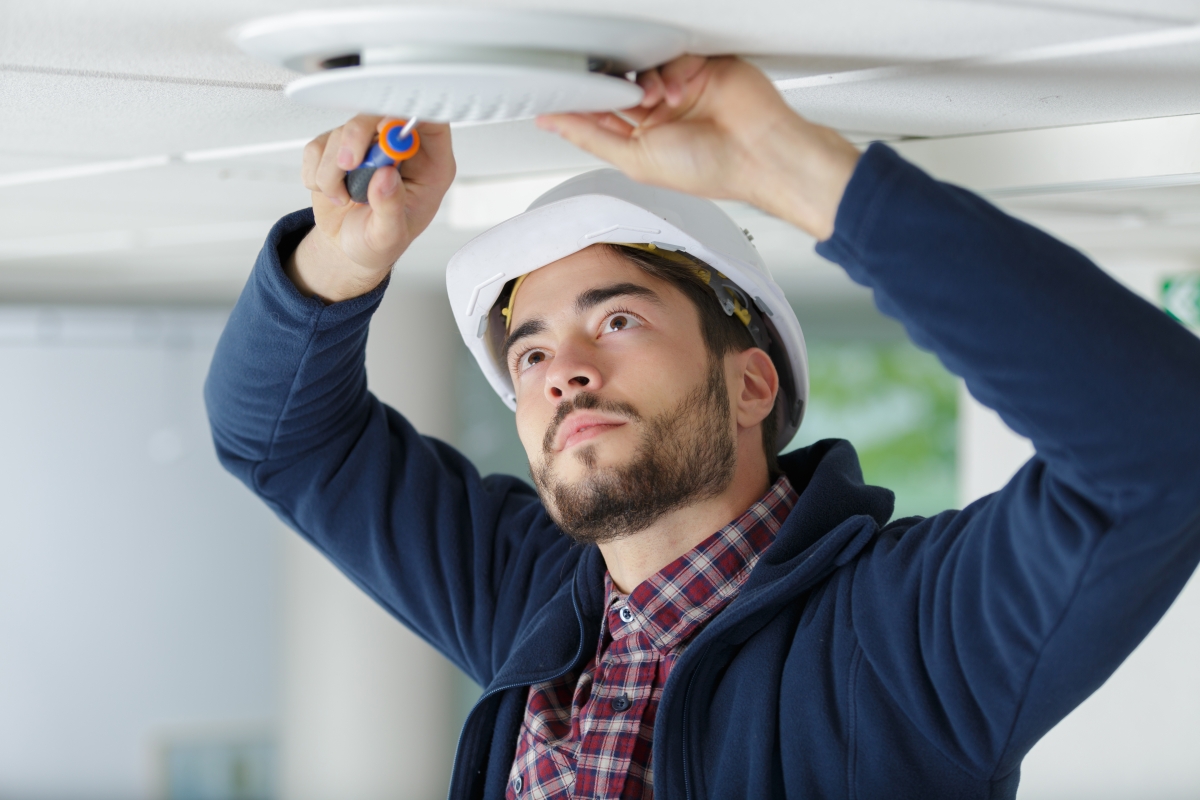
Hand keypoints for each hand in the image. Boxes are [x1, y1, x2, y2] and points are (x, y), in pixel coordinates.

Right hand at [287, 115, 455, 301]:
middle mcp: (400, 149)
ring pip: (342, 131)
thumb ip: (391, 208)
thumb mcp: (390, 236)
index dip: (411, 115)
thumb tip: (386, 176)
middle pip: (379, 114)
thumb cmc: (379, 241)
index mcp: (429, 165)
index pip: (432, 121)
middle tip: (349, 165)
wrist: (349, 248)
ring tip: (343, 197)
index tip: (387, 128)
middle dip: (357, 136)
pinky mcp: (338, 147)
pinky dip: (316, 173)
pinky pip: (318, 146)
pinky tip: (330, 192)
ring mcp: (368, 144)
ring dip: (333, 169)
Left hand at [536, 56, 858, 239]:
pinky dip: (672, 70)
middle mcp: (660, 115)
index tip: (562, 95)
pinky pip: (672, 54)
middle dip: (613, 89)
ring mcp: (681, 90)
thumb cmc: (711, 169)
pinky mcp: (700, 66)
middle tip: (608, 89)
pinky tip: (682, 90)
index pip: (601, 117)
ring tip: (658, 100)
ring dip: (645, 82)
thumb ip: (591, 138)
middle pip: (619, 86)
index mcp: (643, 142)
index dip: (582, 106)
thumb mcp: (636, 160)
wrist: (759, 152)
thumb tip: (552, 124)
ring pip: (644, 68)